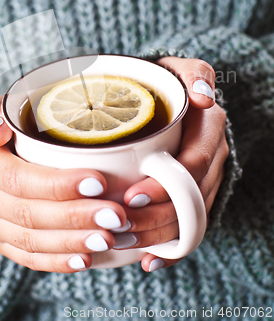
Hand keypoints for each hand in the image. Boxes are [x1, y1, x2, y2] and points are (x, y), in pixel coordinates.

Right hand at [0, 99, 130, 272]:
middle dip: (75, 217)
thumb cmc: (25, 119)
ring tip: (108, 237)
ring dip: (72, 241)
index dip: (58, 184)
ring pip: (30, 239)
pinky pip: (28, 257)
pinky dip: (57, 261)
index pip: (18, 178)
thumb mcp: (11, 106)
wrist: (16, 143)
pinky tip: (84, 259)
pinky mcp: (1, 240)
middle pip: (28, 213)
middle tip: (116, 216)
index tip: (99, 182)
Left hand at [119, 57, 228, 271]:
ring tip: (123, 243)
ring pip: (189, 218)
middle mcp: (212, 157)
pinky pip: (189, 226)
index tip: (131, 196)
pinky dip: (171, 248)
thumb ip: (196, 75)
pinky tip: (150, 261)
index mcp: (210, 129)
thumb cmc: (169, 83)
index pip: (193, 165)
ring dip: (158, 236)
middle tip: (118, 226)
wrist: (171, 98)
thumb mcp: (181, 70)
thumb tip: (204, 98)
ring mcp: (205, 179)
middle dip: (155, 218)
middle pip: (190, 198)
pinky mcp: (195, 194)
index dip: (166, 185)